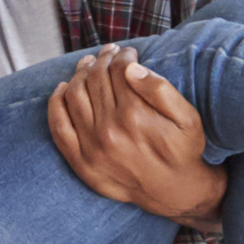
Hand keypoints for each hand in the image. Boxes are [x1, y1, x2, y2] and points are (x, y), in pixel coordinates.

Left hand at [48, 48, 224, 221]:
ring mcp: (91, 147)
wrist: (174, 192)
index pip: (118, 70)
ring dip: (79, 73)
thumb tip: (131, 68)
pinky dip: (55, 103)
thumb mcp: (188, 118)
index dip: (122, 55)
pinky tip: (62, 88)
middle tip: (109, 53)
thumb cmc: (183, 150)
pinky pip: (58, 126)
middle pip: (95, 79)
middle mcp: (110, 131)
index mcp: (135, 116)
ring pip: (74, 95)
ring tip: (88, 64)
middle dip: (102, 59)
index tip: (128, 51)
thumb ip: (161, 90)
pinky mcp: (81, 162)